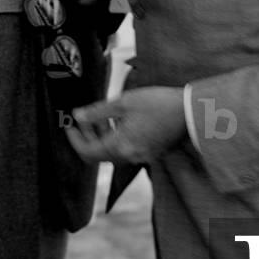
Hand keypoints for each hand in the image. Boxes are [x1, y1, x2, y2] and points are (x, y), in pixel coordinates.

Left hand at [66, 87, 187, 163]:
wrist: (190, 111)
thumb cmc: (158, 103)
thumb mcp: (125, 102)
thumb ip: (98, 111)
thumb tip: (77, 116)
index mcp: (120, 145)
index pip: (87, 152)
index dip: (74, 140)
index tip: (68, 126)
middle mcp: (128, 156)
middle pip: (98, 154)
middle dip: (88, 136)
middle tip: (83, 119)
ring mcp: (141, 156)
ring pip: (112, 152)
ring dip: (103, 136)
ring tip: (103, 116)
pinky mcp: (151, 152)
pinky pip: (126, 149)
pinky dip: (117, 138)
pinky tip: (122, 121)